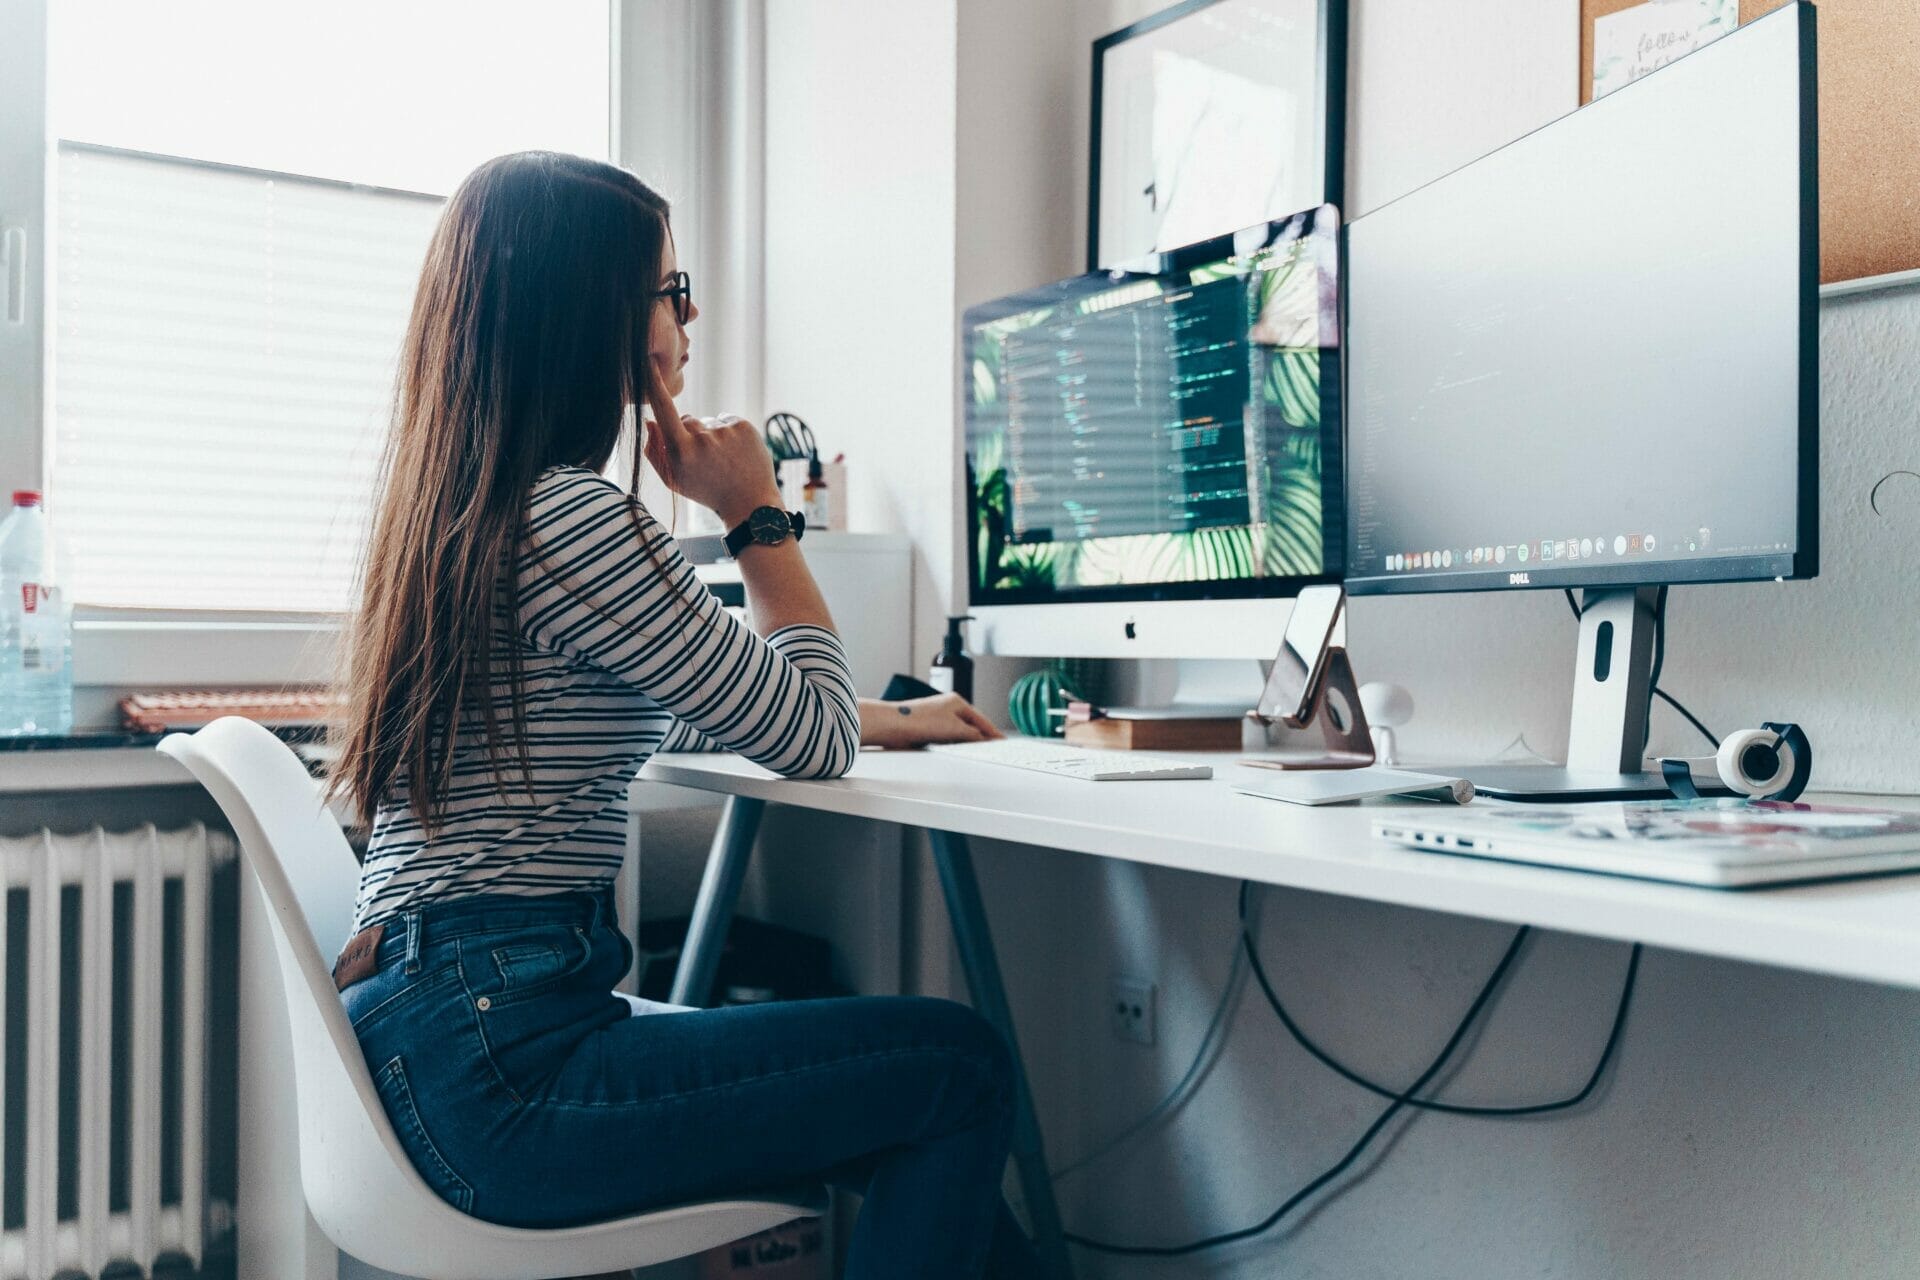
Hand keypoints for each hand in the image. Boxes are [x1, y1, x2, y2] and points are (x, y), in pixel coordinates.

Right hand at [641, 359, 780, 526]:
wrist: (750, 504)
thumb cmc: (706, 492)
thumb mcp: (674, 480)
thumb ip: (655, 451)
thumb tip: (649, 421)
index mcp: (683, 452)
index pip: (664, 410)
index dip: (654, 385)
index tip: (648, 363)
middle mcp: (704, 439)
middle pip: (687, 420)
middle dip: (690, 434)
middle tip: (705, 460)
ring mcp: (726, 431)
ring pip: (707, 421)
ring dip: (711, 435)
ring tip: (723, 460)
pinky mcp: (744, 426)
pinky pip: (725, 420)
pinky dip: (727, 433)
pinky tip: (734, 453)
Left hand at [860, 694, 1003, 750]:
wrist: (894, 726)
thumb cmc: (920, 720)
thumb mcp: (954, 728)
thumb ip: (972, 734)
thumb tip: (983, 738)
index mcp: (956, 702)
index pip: (981, 719)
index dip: (992, 732)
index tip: (1001, 741)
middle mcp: (948, 708)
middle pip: (971, 725)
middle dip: (981, 737)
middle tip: (993, 749)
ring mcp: (938, 718)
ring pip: (959, 732)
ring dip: (967, 741)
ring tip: (978, 752)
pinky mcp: (929, 729)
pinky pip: (948, 738)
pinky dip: (954, 744)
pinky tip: (957, 751)